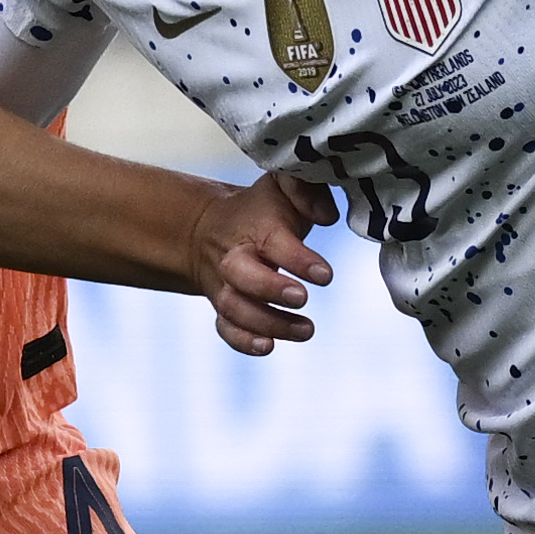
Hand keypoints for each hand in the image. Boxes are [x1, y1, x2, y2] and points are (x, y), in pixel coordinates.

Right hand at [190, 172, 337, 354]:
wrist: (206, 228)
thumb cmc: (259, 210)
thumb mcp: (282, 187)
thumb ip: (307, 190)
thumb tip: (328, 215)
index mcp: (255, 228)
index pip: (274, 242)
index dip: (299, 259)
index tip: (325, 275)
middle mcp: (235, 258)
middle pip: (242, 276)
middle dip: (271, 290)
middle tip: (302, 298)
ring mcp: (225, 286)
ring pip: (236, 308)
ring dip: (269, 323)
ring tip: (306, 330)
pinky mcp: (222, 308)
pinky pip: (226, 328)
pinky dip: (243, 340)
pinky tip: (268, 346)